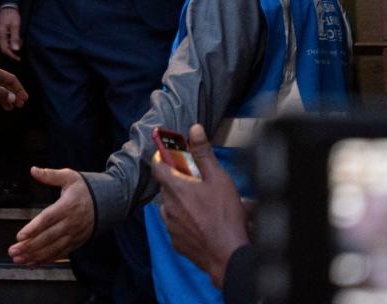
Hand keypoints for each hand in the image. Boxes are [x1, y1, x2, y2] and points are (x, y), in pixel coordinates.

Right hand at [0, 7, 21, 60]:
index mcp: (0, 35)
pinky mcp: (0, 34)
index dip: (11, 56)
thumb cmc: (12, 15)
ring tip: (20, 39)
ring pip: (5, 46)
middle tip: (21, 43)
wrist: (7, 7)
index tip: (19, 59)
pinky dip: (11, 42)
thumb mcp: (15, 26)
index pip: (4, 50)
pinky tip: (17, 38)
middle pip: (4, 49)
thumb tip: (15, 49)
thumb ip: (15, 38)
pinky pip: (5, 42)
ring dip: (13, 46)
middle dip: (13, 50)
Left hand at [8, 167, 92, 263]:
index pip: (47, 219)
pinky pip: (60, 253)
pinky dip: (46, 259)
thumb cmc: (85, 189)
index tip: (20, 236)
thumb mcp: (69, 176)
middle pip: (48, 237)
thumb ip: (50, 175)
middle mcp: (71, 223)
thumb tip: (34, 170)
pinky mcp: (76, 242)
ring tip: (19, 259)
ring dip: (35, 256)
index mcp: (67, 206)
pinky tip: (33, 262)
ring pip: (53, 248)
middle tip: (13, 251)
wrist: (108, 201)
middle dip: (29, 246)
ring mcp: (74, 235)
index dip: (33, 228)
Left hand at [150, 124, 248, 287]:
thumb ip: (203, 153)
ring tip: (204, 204)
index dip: (162, 157)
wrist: (229, 256)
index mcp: (175, 189)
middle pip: (166, 187)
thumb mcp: (218, 178)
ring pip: (171, 207)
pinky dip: (186, 221)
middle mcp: (168, 207)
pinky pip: (177, 226)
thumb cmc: (225, 217)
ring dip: (182, 202)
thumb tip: (194, 129)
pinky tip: (204, 222)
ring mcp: (171, 227)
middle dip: (179, 181)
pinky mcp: (177, 242)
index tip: (170, 153)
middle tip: (197, 180)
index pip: (157, 166)